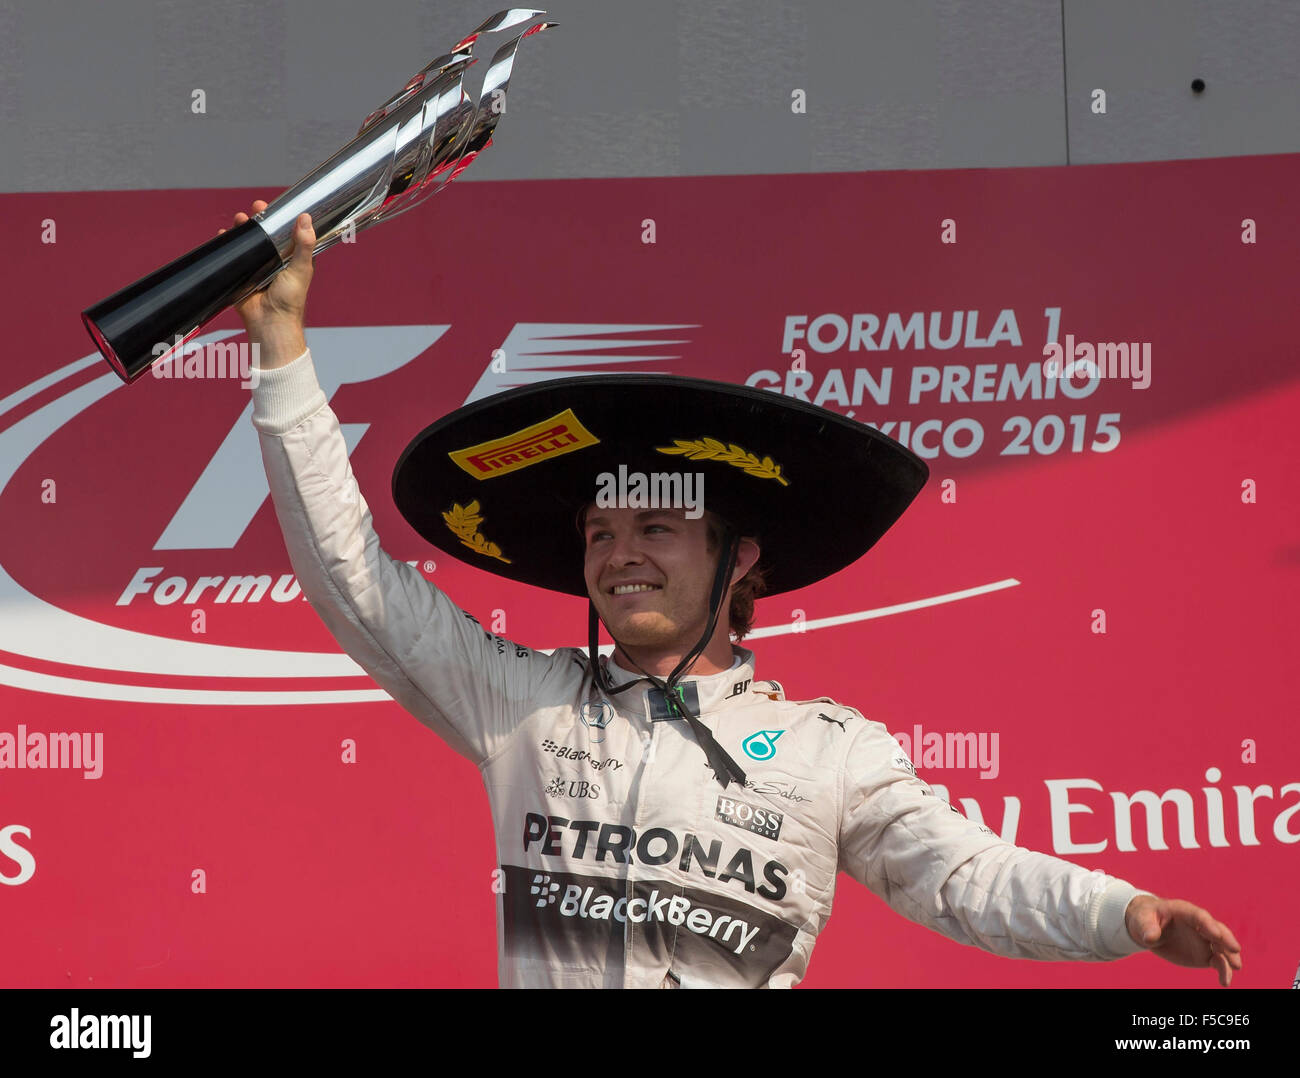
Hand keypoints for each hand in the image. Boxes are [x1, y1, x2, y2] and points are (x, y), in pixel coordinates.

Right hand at [218, 203, 314, 362]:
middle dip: (257, 220)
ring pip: (248, 243)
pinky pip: (233, 257)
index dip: (279, 219)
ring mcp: (257, 268)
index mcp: (291, 259)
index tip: (273, 207)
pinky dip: (227, 245)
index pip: (285, 234)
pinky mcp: (242, 275)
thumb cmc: (290, 300)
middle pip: (264, 235)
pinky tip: (224, 235)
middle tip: (254, 209)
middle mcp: (274, 262)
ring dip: (242, 229)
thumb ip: (303, 245)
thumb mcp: (300, 269)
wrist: (270, 322)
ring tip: (239, 219)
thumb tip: (306, 219)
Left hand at [1125, 895, 1241, 986]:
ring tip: (1235, 967)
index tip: (1215, 934)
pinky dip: (1223, 971)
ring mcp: (1204, 940)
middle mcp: (1199, 925)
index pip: (1199, 916)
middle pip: (1216, 930)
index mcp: (1184, 911)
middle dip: (1226, 939)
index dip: (1207, 924)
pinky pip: (1217, 962)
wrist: (1148, 927)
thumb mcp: (1141, 919)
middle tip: (1235, 949)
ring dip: (1230, 957)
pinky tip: (1224, 982)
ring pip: (1221, 947)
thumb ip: (1147, 927)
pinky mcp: (1204, 954)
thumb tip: (1150, 938)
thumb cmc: (1145, 918)